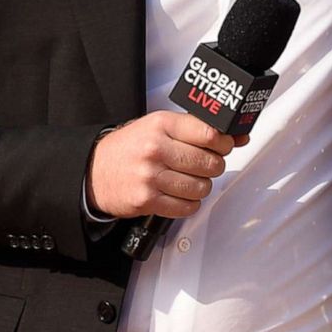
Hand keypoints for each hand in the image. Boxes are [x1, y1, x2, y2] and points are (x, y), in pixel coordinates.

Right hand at [85, 111, 250, 219]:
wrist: (93, 171)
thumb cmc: (129, 147)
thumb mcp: (159, 127)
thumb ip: (196, 129)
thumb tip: (238, 136)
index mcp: (162, 125)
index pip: (209, 134)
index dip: (224, 143)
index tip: (224, 146)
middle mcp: (156, 149)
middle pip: (210, 163)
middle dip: (213, 166)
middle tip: (204, 165)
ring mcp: (151, 176)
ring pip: (201, 187)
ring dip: (201, 186)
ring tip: (189, 180)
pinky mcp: (147, 200)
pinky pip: (186, 207)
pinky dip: (189, 203)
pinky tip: (179, 194)